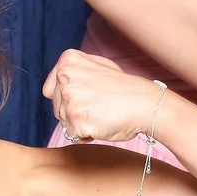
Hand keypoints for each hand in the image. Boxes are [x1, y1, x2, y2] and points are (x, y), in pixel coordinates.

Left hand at [46, 49, 167, 144]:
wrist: (146, 104)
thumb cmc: (126, 89)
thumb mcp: (99, 67)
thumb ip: (76, 71)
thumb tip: (58, 82)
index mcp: (68, 61)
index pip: (50, 90)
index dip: (67, 100)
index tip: (86, 99)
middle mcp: (65, 77)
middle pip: (56, 107)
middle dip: (73, 113)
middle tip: (98, 108)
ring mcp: (70, 99)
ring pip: (63, 122)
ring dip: (80, 124)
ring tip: (101, 115)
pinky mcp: (76, 120)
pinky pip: (72, 135)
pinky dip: (86, 135)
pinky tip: (101, 124)